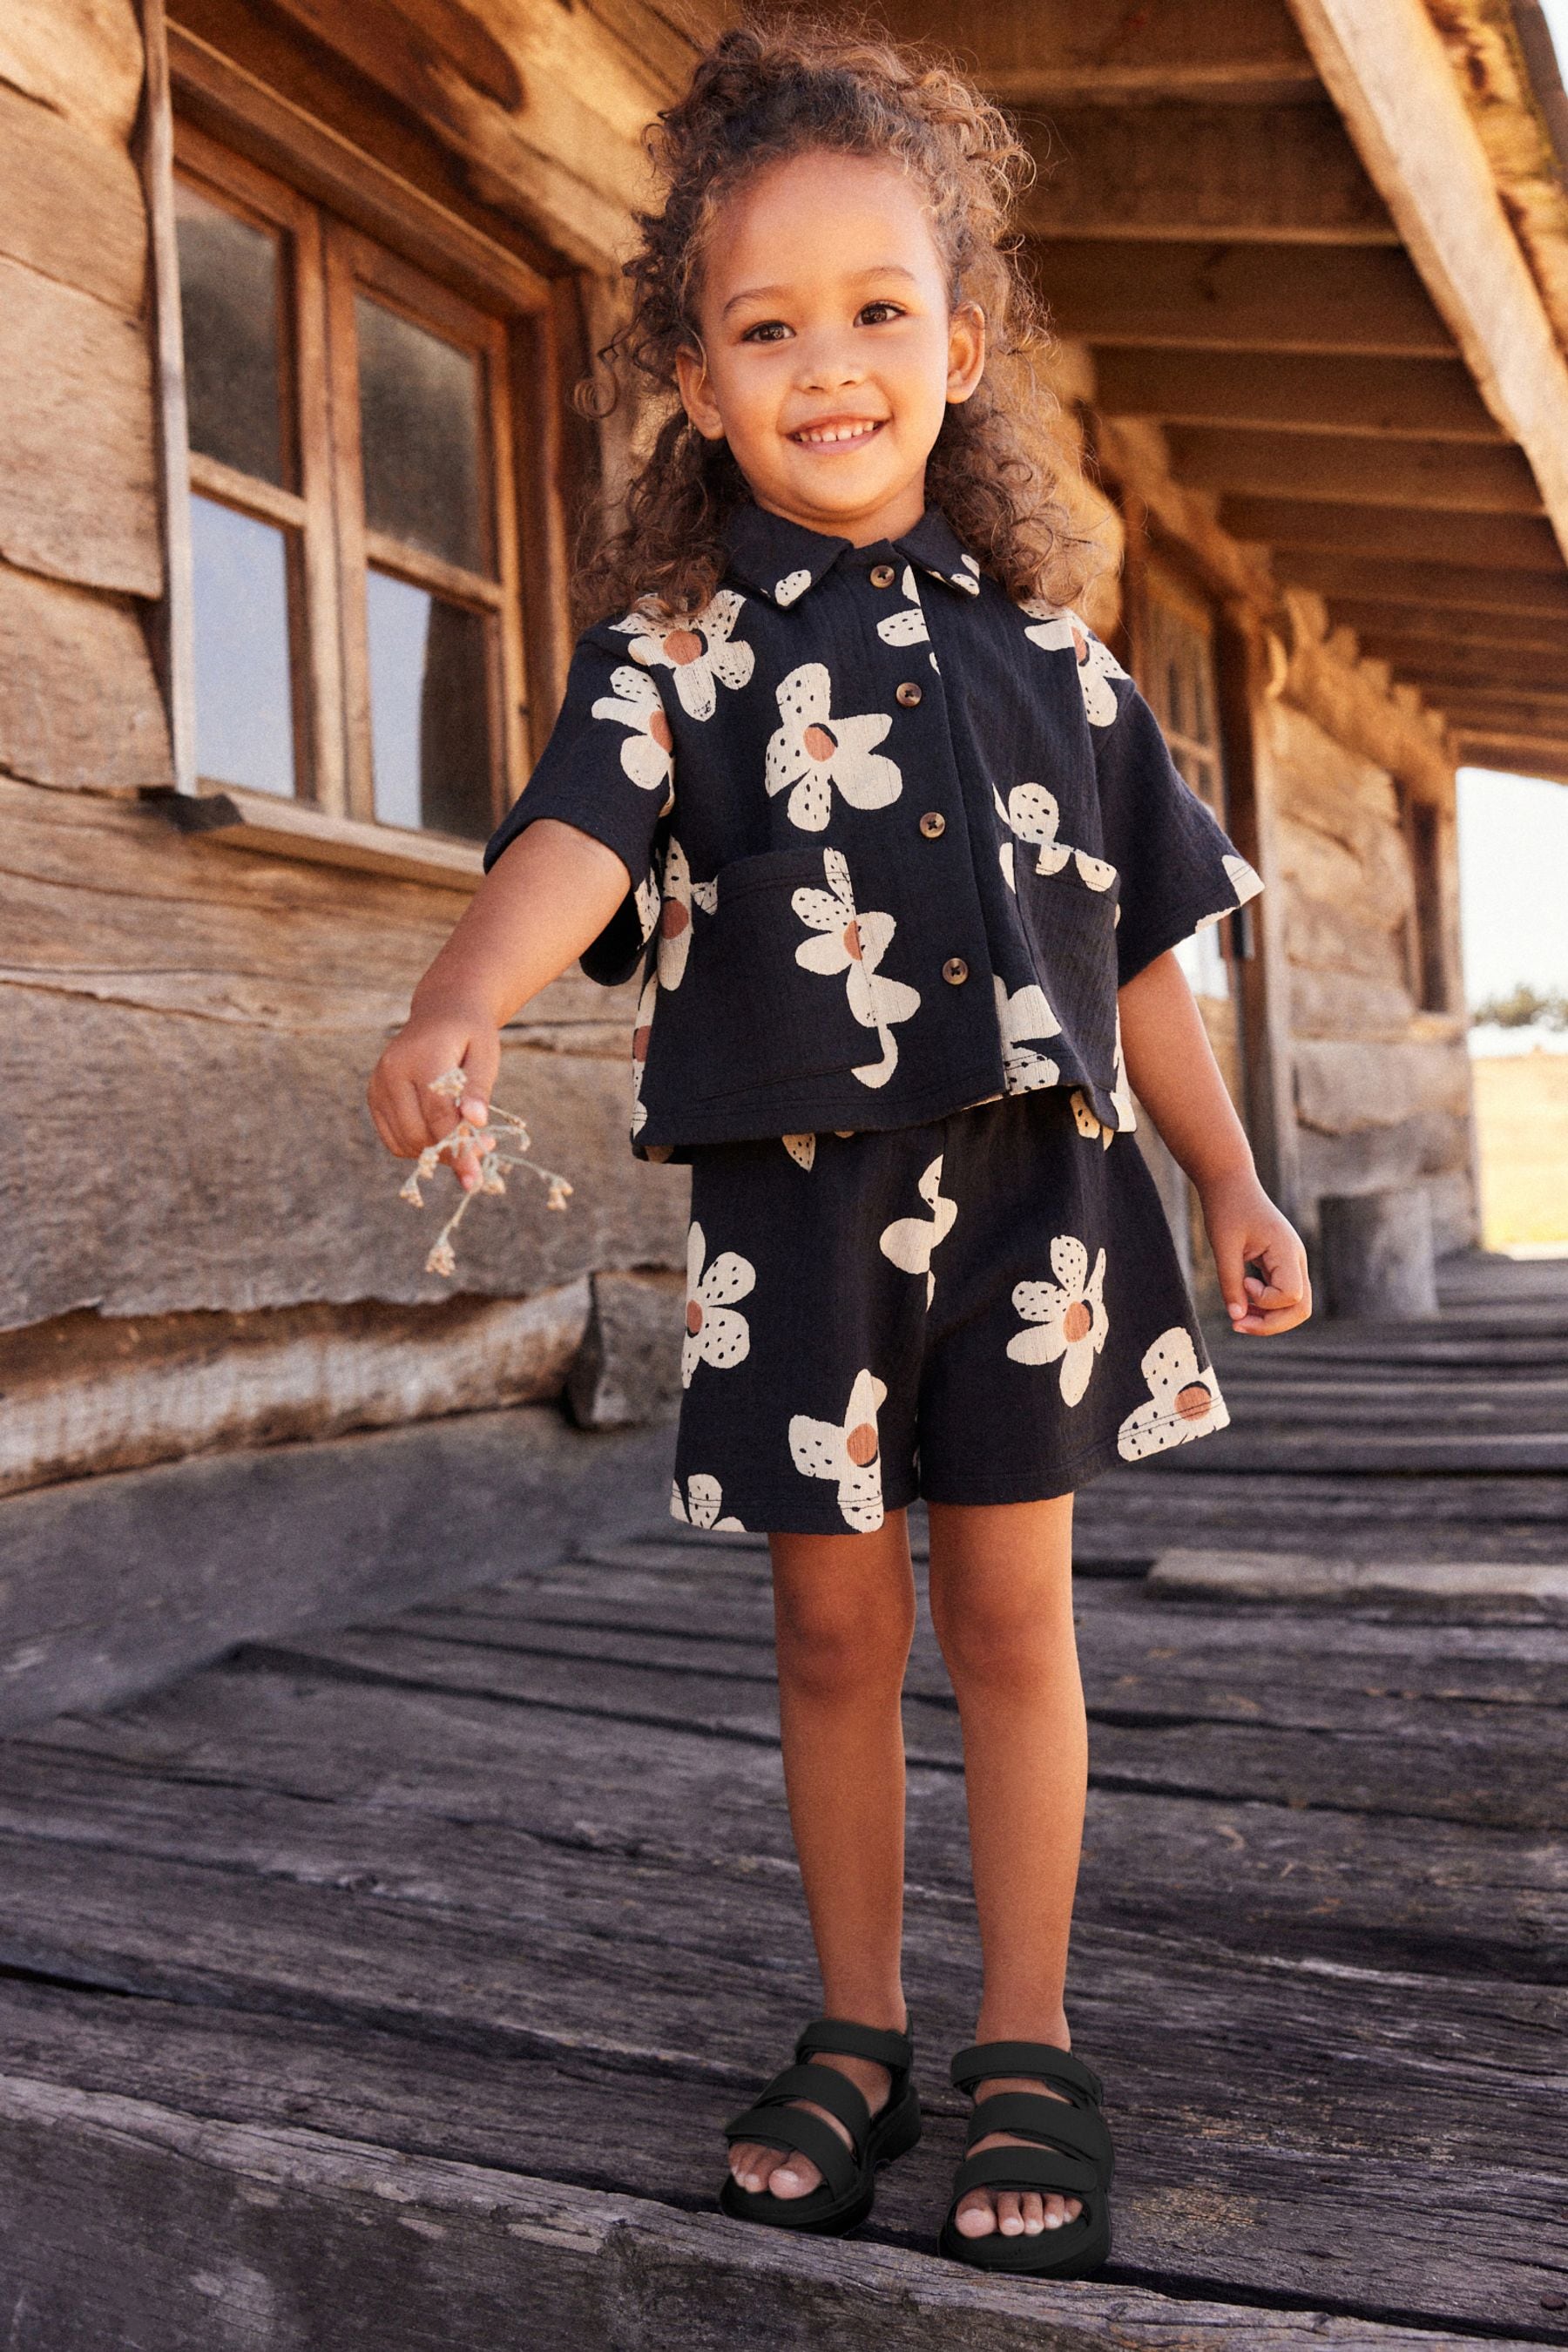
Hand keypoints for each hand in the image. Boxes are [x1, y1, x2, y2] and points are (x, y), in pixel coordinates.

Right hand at [367, 1004, 499, 1192]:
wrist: (441, 1012)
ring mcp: (377, 1084)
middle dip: (449, 1153)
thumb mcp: (485, 1055)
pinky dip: (417, 1146)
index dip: (458, 1148)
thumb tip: (476, 1122)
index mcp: (421, 1057)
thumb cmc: (469, 1034)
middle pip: (418, 1132)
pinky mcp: (373, 1096)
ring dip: (435, 1152)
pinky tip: (440, 1135)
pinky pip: (393, 1138)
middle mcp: (392, 1071)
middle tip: (481, 1153)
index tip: (475, 1178)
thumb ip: (478, 1089)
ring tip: (465, 1141)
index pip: (438, 1114)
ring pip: (404, 1140)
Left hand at [1199, 1168, 1311, 1335]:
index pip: (1292, 1295)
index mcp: (1287, 1250)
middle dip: (1272, 1323)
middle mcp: (1295, 1259)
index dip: (1266, 1300)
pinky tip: (1242, 1305)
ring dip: (1268, 1318)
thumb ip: (1230, 1283)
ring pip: (1295, 1305)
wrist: (1230, 1182)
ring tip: (1238, 1319)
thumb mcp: (1223, 1246)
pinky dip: (1265, 1306)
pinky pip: (1282, 1295)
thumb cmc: (1226, 1208)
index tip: (1244, 1282)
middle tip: (1238, 1324)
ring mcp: (1291, 1262)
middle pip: (1301, 1307)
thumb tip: (1236, 1318)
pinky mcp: (1281, 1264)